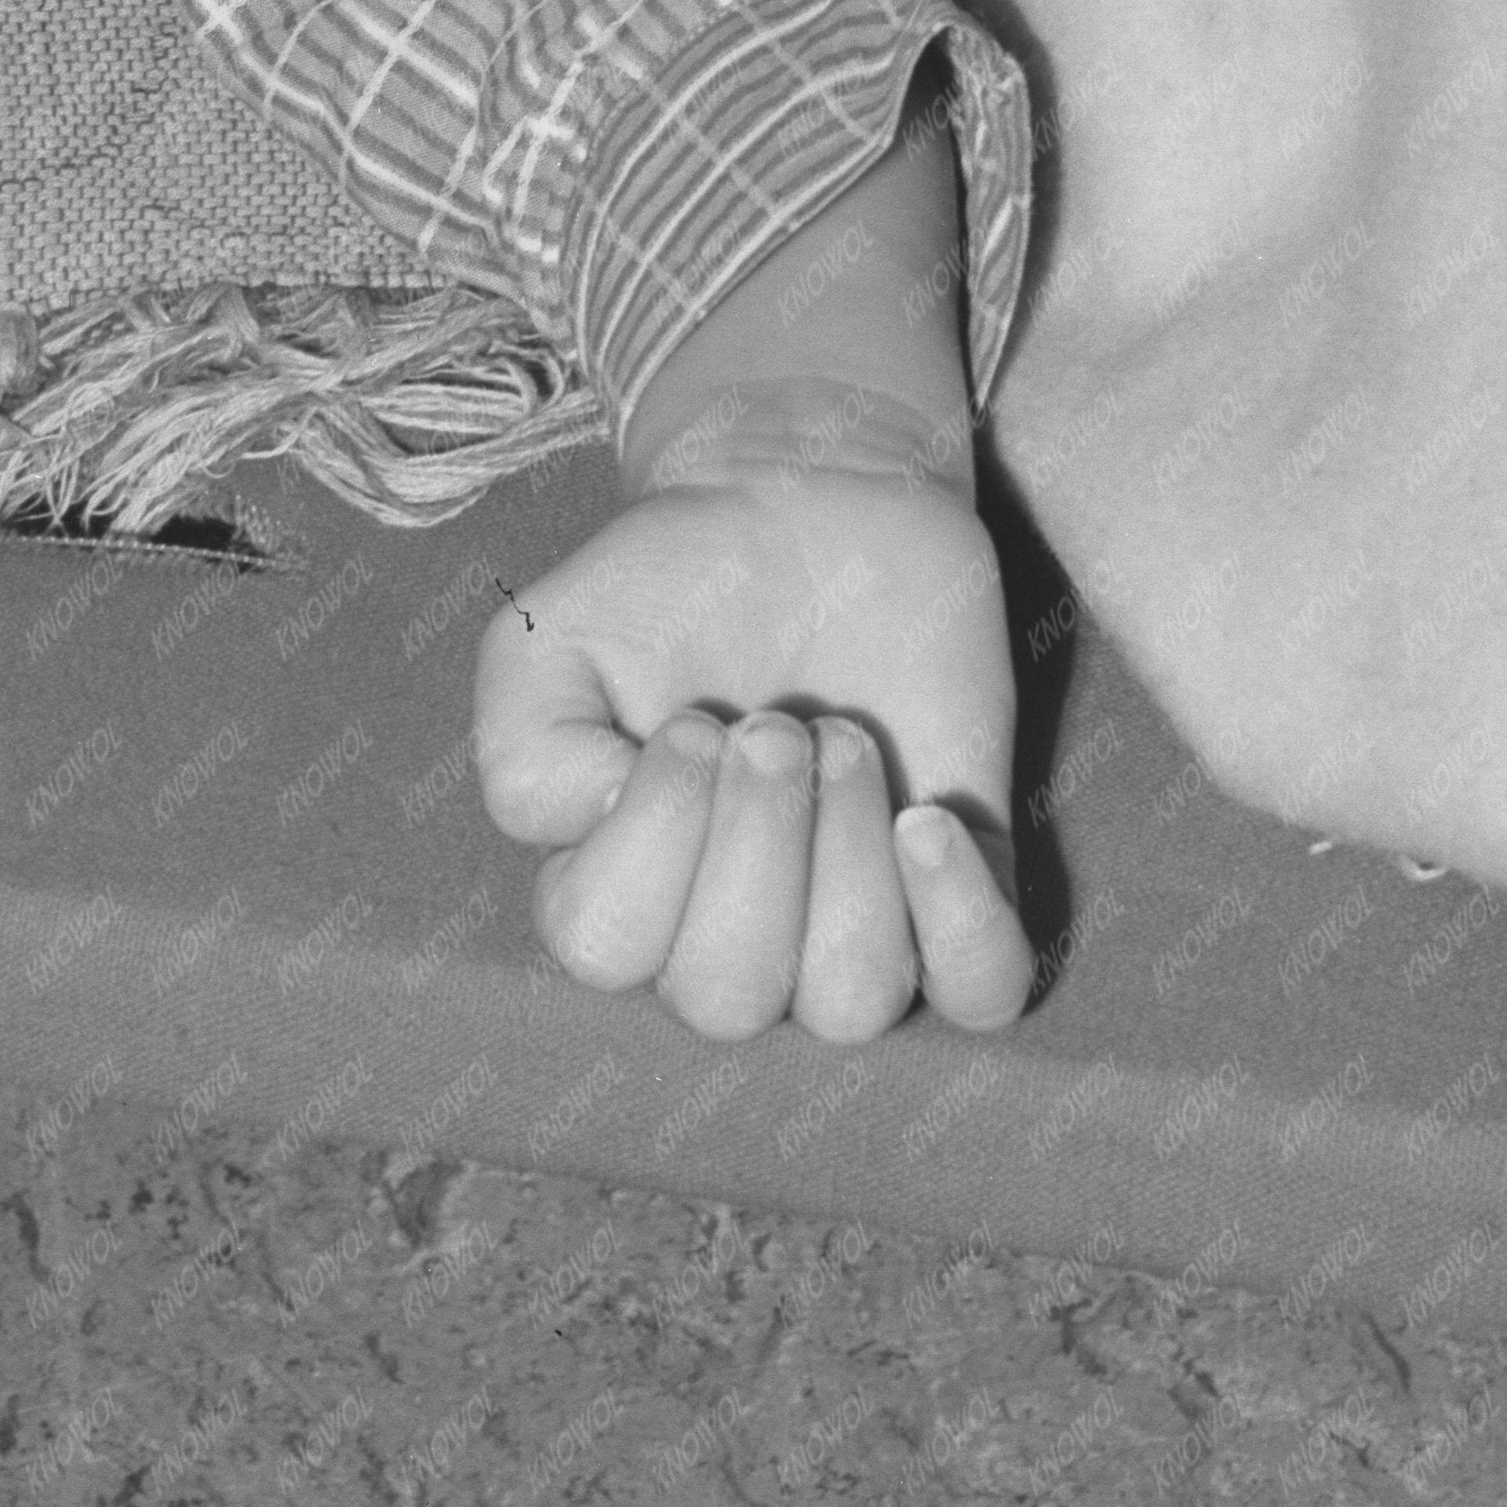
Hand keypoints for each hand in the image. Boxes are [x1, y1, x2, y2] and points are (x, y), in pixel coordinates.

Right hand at [472, 466, 1034, 1045]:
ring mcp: (848, 924)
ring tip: (843, 742)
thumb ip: (523, 752)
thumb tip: (600, 836)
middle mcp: (728, 936)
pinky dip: (960, 920)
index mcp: (616, 892)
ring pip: (849, 1000)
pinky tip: (926, 820)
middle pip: (728, 994)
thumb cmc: (673, 582)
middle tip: (775, 724)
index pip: (607, 950)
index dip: (650, 841)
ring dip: (848, 860)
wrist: (810, 506)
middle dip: (756, 843)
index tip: (691, 724)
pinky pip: (982, 988)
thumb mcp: (548, 636)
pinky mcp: (958, 890)